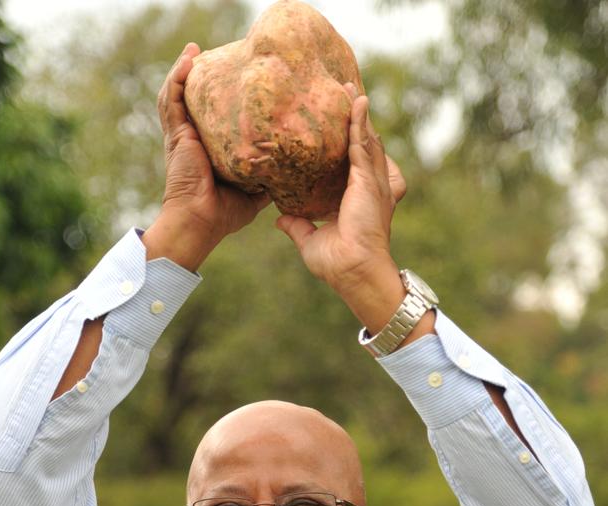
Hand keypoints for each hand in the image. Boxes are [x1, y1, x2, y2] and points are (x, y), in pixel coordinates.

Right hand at [143, 43, 270, 268]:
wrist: (202, 221)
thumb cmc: (224, 213)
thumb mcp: (254, 193)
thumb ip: (267, 178)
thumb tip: (292, 170)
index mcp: (208, 150)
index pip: (211, 118)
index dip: (218, 100)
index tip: (232, 81)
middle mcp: (193, 139)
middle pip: (194, 101)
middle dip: (201, 79)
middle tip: (214, 57)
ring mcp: (183, 135)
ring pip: (178, 95)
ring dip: (185, 70)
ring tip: (195, 51)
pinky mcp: (177, 134)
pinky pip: (173, 100)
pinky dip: (177, 77)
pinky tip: (188, 60)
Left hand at [276, 87, 405, 304]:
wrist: (354, 272)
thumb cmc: (337, 264)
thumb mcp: (310, 240)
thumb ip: (297, 226)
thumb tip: (279, 219)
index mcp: (354, 199)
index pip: (349, 164)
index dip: (345, 143)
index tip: (335, 124)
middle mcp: (367, 187)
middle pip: (361, 145)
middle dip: (355, 120)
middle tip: (345, 94)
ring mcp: (370, 183)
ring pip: (364, 139)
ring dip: (358, 114)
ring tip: (352, 90)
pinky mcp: (367, 181)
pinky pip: (362, 144)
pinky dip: (359, 122)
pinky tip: (357, 102)